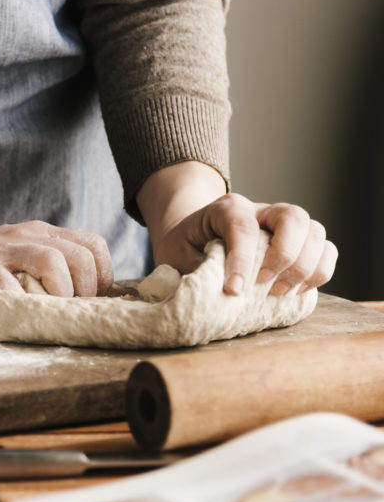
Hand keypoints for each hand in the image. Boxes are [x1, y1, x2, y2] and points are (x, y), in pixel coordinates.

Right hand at [0, 221, 113, 312]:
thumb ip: (47, 264)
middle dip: (85, 292)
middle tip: (69, 313)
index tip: (89, 301)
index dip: (102, 278)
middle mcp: (24, 236)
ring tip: (48, 313)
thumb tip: (88, 299)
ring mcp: (0, 251)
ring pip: (52, 263)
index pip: (93, 245)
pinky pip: (11, 288)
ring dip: (59, 295)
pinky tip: (19, 317)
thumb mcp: (16, 253)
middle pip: (80, 256)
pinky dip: (23, 307)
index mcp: (39, 232)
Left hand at [152, 193, 337, 295]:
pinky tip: (296, 291)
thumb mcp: (174, 254)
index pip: (242, 226)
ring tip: (279, 292)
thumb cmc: (185, 246)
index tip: (234, 290)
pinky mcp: (300, 242)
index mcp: (227, 208)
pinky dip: (319, 272)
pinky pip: (326, 249)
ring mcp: (284, 224)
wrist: (195, 238)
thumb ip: (190, 267)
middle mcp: (261, 211)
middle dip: (284, 256)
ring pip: (315, 232)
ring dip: (305, 267)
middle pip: (293, 217)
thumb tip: (209, 288)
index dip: (241, 260)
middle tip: (264, 285)